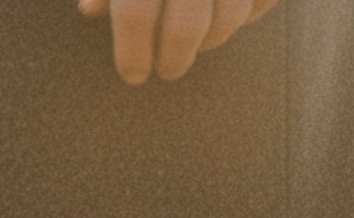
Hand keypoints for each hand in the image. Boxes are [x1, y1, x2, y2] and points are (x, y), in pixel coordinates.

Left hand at [77, 0, 282, 85]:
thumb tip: (90, 9)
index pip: (135, 12)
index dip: (132, 52)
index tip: (134, 75)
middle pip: (186, 25)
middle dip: (175, 58)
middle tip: (168, 71)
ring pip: (229, 15)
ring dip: (212, 39)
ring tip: (198, 41)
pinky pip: (263, 0)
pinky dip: (251, 10)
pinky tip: (235, 10)